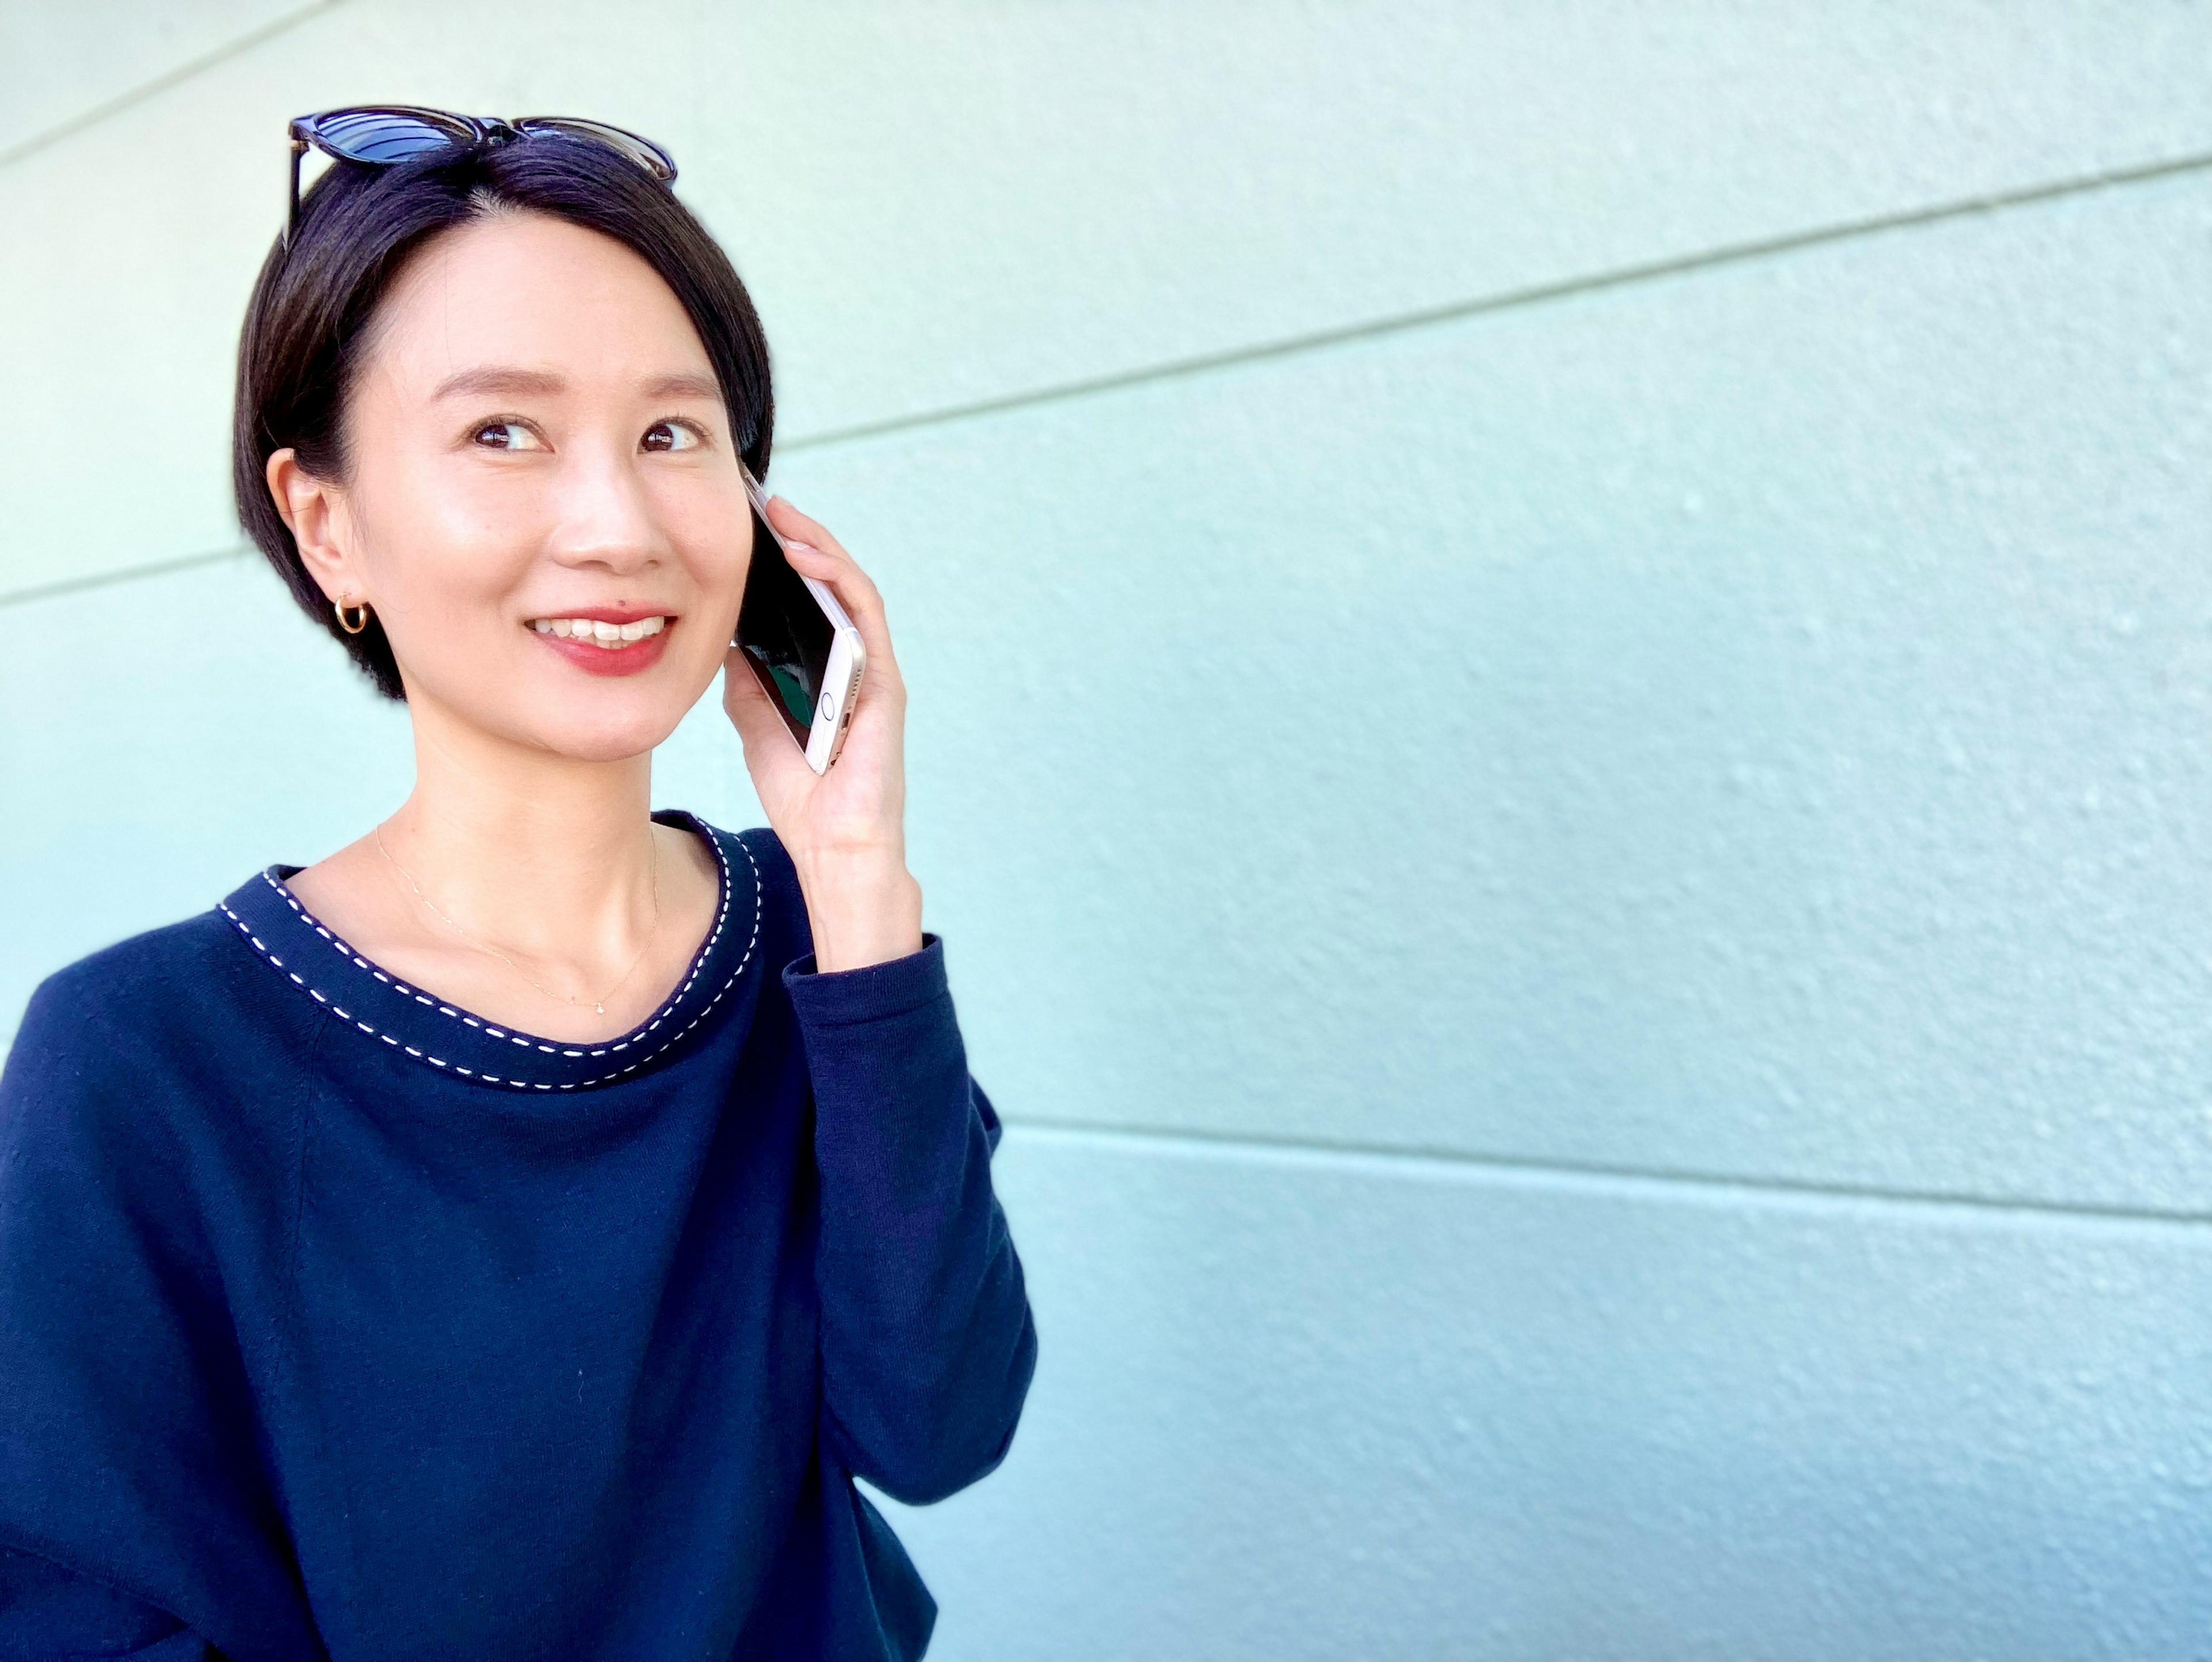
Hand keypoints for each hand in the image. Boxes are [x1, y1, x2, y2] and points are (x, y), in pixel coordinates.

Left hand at [722, 496, 924, 972]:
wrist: (833, 846)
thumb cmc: (804, 796)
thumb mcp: (755, 723)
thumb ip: (747, 679)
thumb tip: (723, 632)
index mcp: (829, 671)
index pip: (812, 601)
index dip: (787, 561)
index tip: (751, 527)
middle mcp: (858, 663)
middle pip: (834, 585)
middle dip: (802, 538)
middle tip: (765, 504)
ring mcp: (876, 670)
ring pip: (854, 589)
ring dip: (821, 546)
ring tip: (784, 517)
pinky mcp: (885, 682)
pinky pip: (865, 617)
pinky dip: (838, 580)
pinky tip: (807, 557)